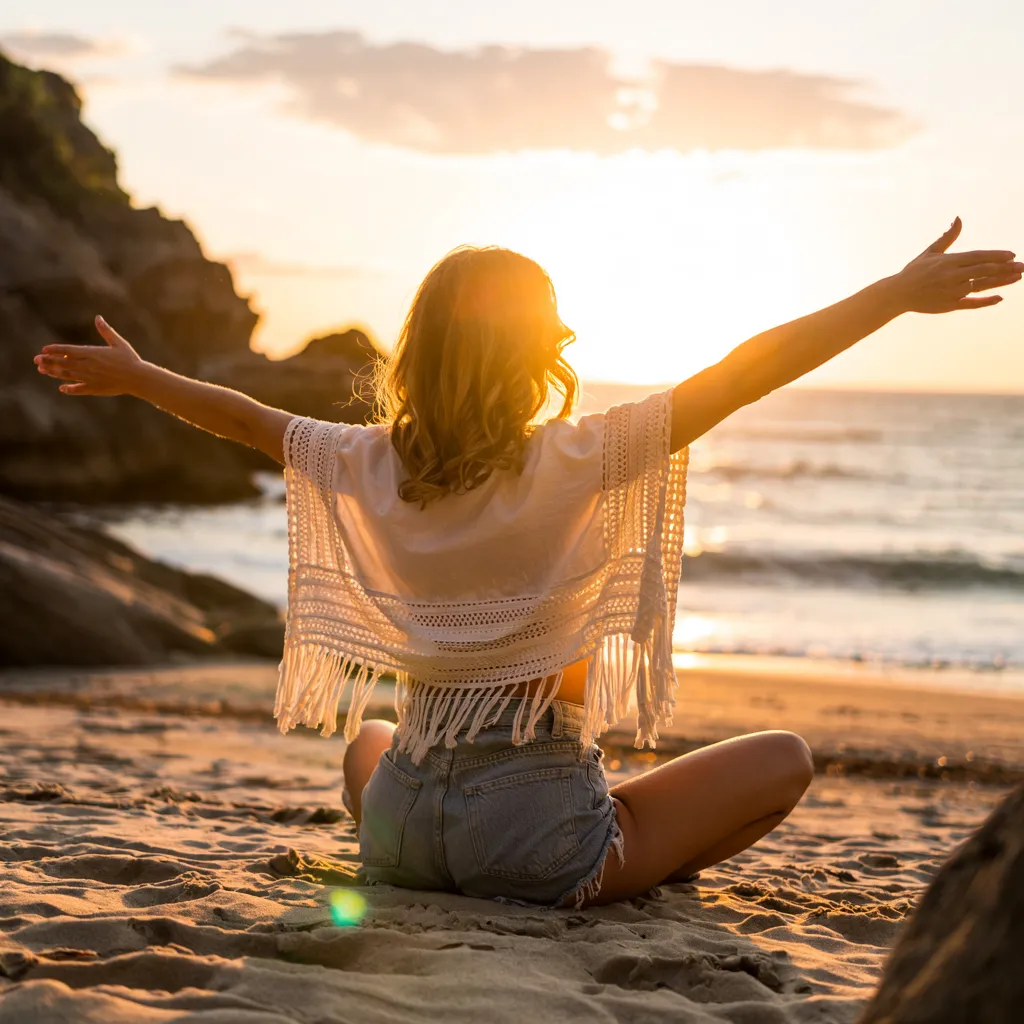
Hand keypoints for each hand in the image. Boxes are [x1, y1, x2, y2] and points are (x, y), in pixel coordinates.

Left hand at [34, 316, 147, 394]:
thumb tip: (98, 317)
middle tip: (36, 360)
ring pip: (68, 375)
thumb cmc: (130, 359)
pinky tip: (62, 388)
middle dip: (48, 361)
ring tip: (42, 370)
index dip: (55, 349)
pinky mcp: (95, 388)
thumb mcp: (119, 343)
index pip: (68, 351)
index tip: (44, 349)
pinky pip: (79, 389)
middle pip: (64, 363)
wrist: (139, 378)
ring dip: (54, 373)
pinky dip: (70, 389)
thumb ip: (106, 331)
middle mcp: (89, 366)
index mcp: (93, 353)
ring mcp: (91, 378)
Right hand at [894, 217, 1021, 313]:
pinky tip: (1000, 297)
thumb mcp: (930, 252)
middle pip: (984, 271)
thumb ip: (948, 237)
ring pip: (981, 286)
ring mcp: (951, 292)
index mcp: (948, 262)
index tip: (1012, 255)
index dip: (996, 256)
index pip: (977, 257)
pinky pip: (972, 304)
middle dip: (1005, 268)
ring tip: (1017, 277)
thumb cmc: (914, 271)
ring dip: (1001, 282)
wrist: (897, 294)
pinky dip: (986, 301)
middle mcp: (951, 277)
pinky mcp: (949, 305)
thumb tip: (959, 218)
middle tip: (1023, 266)